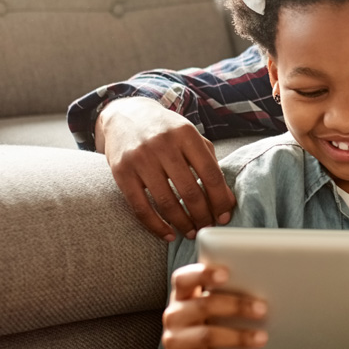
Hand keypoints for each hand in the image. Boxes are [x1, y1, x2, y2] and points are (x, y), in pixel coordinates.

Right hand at [96, 97, 235, 240]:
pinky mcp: (122, 172)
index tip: (225, 216)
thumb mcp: (190, 136)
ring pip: (166, 203)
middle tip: (208, 227)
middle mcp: (163, 144)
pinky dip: (156, 226)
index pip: (210, 174)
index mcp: (186, 134)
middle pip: (189, 191)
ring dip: (182, 224)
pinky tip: (168, 234)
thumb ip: (209, 163)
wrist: (125, 114)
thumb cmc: (165, 130)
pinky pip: (141, 208)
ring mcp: (140, 158)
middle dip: (203, 215)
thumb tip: (227, 200)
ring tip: (191, 232)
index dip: (220, 200)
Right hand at [162, 264, 267, 348]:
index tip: (226, 273)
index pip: (184, 279)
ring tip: (261, 337)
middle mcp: (174, 317)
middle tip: (261, 309)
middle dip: (236, 306)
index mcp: (181, 297)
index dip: (203, 274)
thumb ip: (222, 296)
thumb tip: (258, 290)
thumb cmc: (202, 329)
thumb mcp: (207, 311)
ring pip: (207, 336)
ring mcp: (175, 342)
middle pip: (203, 306)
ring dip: (239, 336)